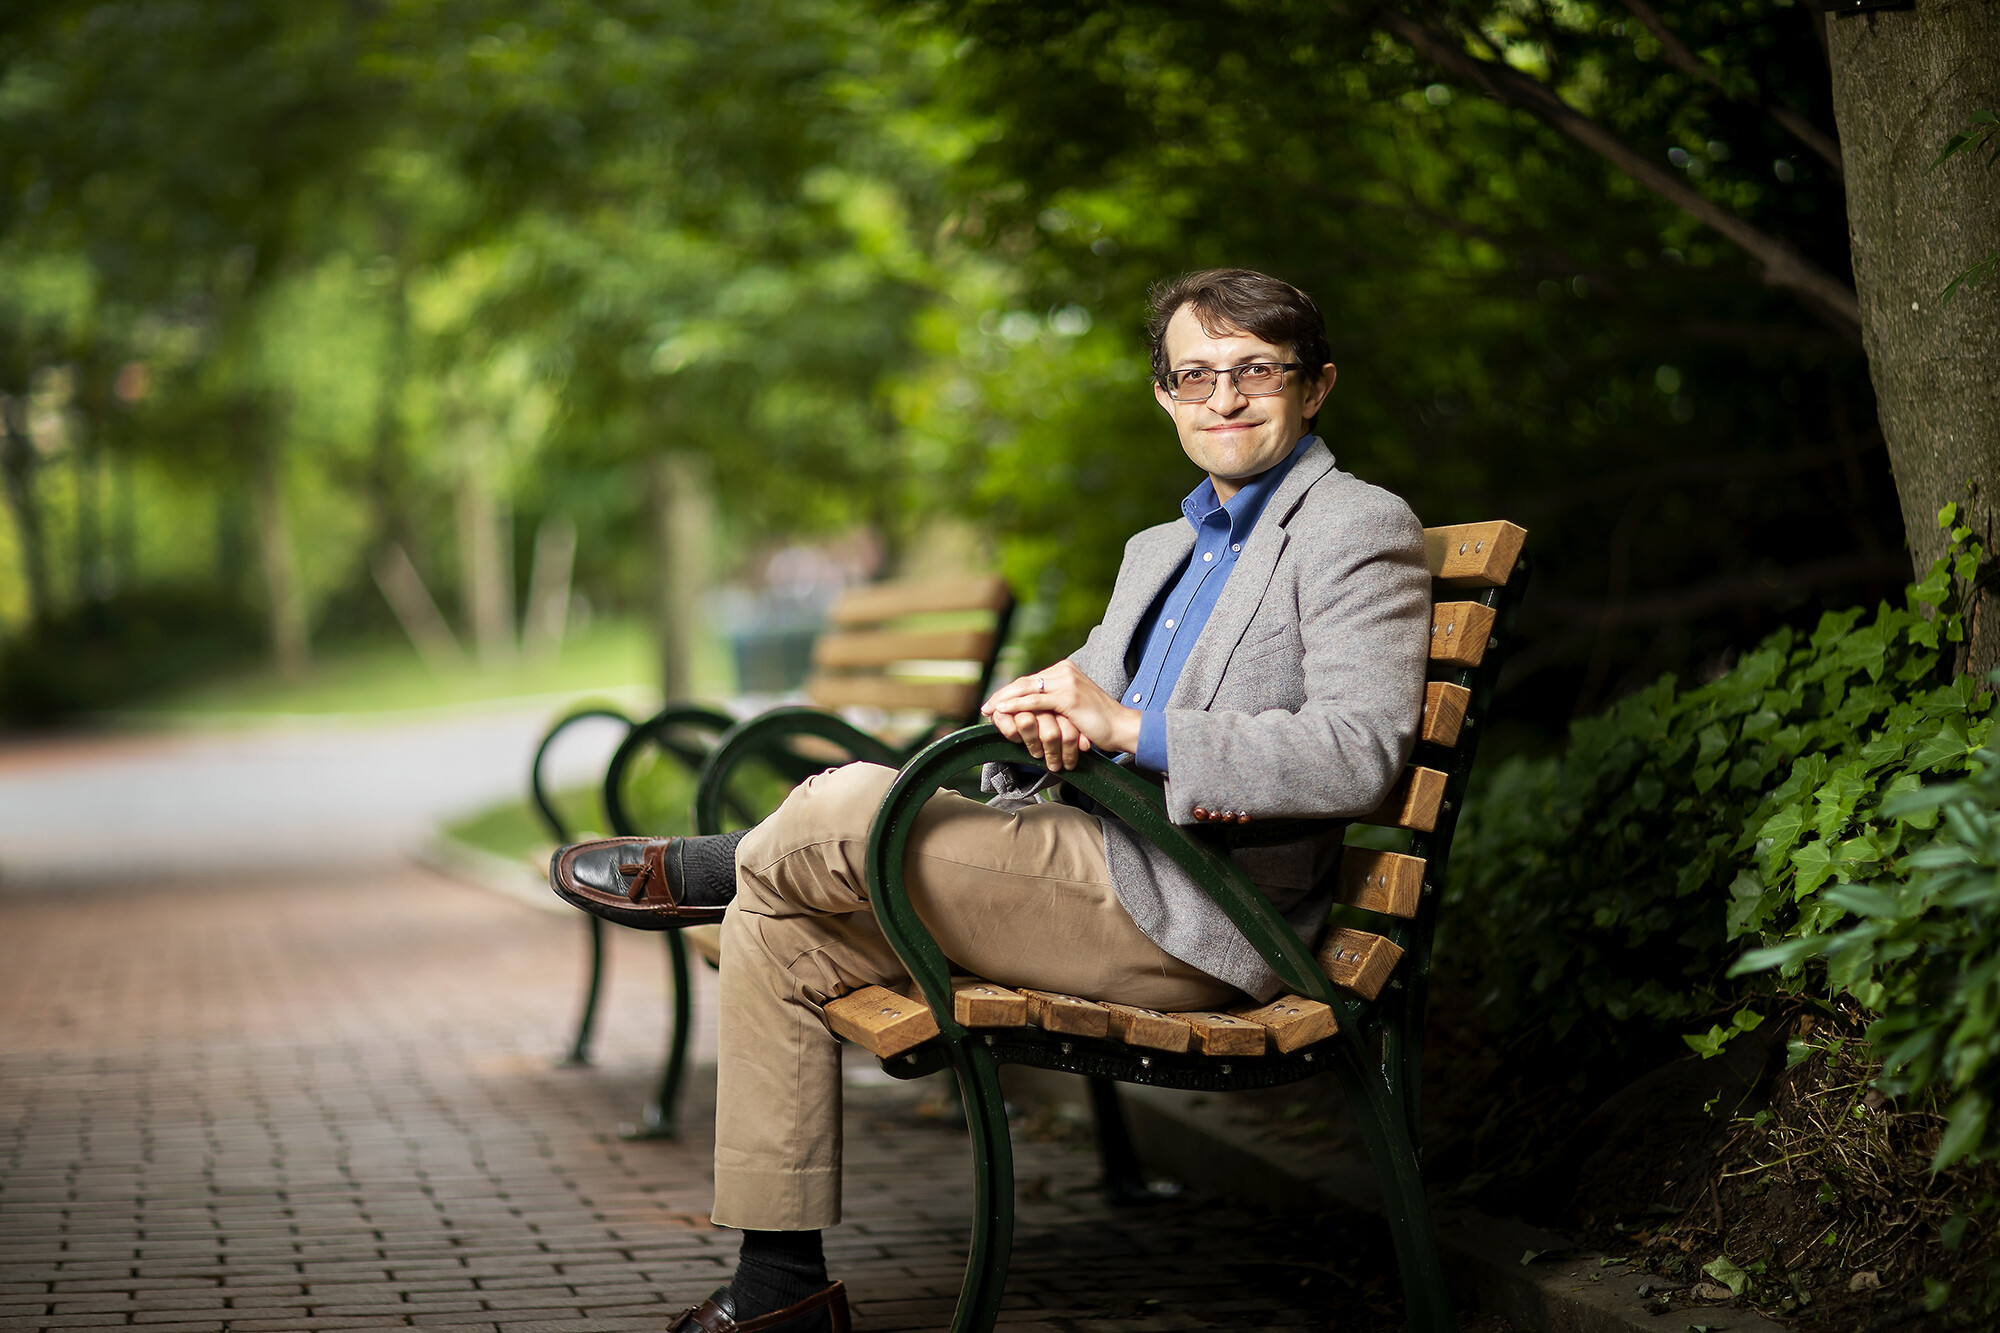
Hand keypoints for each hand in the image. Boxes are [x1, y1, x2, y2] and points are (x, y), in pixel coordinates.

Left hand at [981, 660, 1142, 771]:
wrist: (1121, 727)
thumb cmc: (1097, 722)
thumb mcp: (1072, 704)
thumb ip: (1054, 700)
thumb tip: (1031, 708)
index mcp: (1064, 670)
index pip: (1029, 679)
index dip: (1009, 692)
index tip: (994, 704)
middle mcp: (1064, 670)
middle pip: (1024, 682)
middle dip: (1002, 695)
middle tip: (985, 708)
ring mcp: (1066, 682)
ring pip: (1027, 689)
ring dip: (1004, 700)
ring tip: (989, 710)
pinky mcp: (1068, 697)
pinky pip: (1036, 701)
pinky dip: (1016, 706)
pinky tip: (1002, 710)